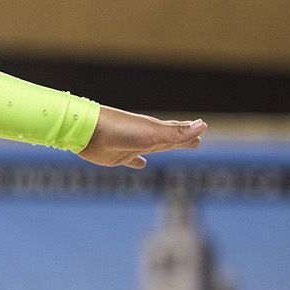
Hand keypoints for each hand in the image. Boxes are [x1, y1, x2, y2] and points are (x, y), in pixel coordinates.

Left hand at [79, 107, 205, 168]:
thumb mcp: (152, 133)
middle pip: (167, 139)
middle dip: (181, 139)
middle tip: (194, 139)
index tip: (203, 129)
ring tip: (169, 148)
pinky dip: (137, 162)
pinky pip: (130, 161)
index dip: (191, 132)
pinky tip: (141, 164)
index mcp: (155, 131)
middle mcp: (145, 137)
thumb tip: (203, 125)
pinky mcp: (117, 156)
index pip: (178, 131)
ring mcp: (131, 146)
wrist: (86, 131)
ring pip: (151, 148)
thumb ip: (176, 132)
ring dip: (161, 148)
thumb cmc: (119, 130)